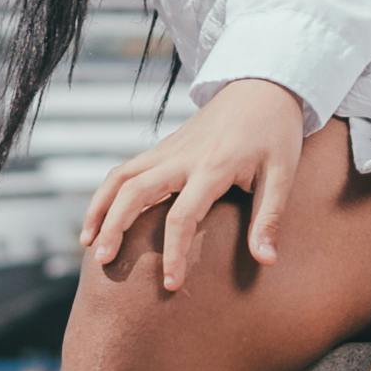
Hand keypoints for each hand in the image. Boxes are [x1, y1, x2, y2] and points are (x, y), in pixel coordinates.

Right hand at [84, 79, 315, 290]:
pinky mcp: (163, 147)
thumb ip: (270, 218)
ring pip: (120, 176)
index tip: (169, 284)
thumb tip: (266, 261)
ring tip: (87, 243)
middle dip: (115, 226)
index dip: (173, 253)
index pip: (182, 216)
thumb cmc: (275, 133)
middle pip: (134, 191)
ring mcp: (168, 149)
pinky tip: (100, 218)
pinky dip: (107, 193)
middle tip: (103, 261)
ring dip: (99, 208)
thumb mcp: (282, 174)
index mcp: (212, 166)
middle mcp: (182, 156)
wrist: (261, 86)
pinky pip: (126, 169)